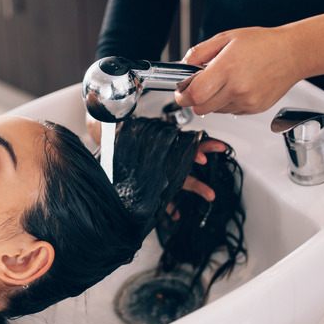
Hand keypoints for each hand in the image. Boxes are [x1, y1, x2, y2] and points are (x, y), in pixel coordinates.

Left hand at [85, 115, 224, 201]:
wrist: (104, 144)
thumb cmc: (115, 136)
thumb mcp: (120, 125)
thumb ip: (123, 117)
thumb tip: (121, 109)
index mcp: (160, 143)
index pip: (182, 142)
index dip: (195, 145)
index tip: (202, 154)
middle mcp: (163, 157)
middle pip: (188, 157)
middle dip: (204, 155)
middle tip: (219, 154)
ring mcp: (160, 172)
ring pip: (182, 180)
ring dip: (197, 187)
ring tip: (210, 194)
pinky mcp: (152, 186)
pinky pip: (163, 198)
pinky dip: (170, 207)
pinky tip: (174, 214)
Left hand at [176, 26, 302, 114]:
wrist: (293, 53)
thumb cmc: (263, 44)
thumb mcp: (226, 38)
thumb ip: (199, 52)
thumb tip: (183, 66)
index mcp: (227, 69)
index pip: (194, 95)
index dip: (182, 95)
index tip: (181, 91)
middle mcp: (237, 89)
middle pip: (200, 108)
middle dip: (194, 99)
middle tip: (199, 86)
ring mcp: (247, 102)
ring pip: (214, 111)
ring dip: (212, 100)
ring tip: (224, 82)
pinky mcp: (254, 109)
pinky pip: (230, 112)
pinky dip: (227, 102)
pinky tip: (237, 87)